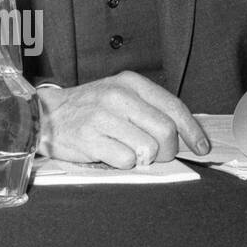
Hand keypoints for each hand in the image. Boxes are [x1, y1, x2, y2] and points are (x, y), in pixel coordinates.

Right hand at [36, 72, 210, 167]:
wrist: (46, 114)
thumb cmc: (89, 109)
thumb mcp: (119, 95)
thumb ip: (150, 108)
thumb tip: (187, 134)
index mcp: (129, 83)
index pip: (173, 107)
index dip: (192, 132)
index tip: (201, 147)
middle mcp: (117, 96)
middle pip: (166, 132)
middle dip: (168, 150)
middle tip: (157, 154)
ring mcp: (102, 117)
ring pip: (149, 149)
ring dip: (144, 157)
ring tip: (128, 150)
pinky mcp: (90, 138)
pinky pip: (126, 160)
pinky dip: (123, 163)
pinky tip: (111, 153)